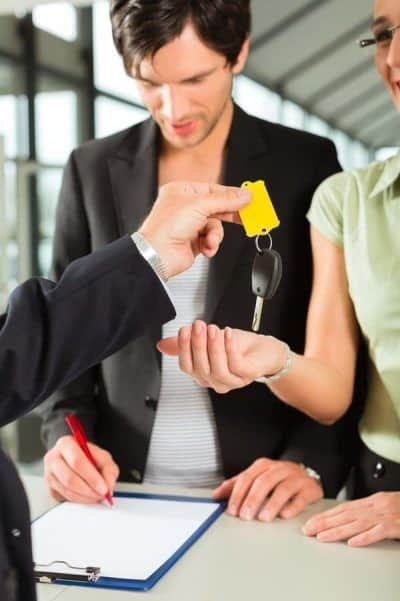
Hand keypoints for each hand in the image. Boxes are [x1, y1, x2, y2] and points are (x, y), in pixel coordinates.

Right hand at [43, 435, 118, 503]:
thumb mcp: (103, 457)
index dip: (91, 477)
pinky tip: (88, 497)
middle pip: (70, 478)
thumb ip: (109, 470)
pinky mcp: (49, 489)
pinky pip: (65, 498)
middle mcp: (53, 458)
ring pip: (67, 491)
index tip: (104, 488)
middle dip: (89, 490)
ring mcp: (48, 475)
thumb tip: (108, 486)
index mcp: (65, 444)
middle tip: (102, 495)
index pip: (77, 461)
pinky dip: (79, 500)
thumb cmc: (88, 457)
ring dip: (85, 497)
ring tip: (97, 496)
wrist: (75, 459)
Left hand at [139, 182, 249, 277]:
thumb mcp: (199, 205)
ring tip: (209, 239)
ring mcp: (189, 225)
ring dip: (215, 234)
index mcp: (182, 192)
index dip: (230, 194)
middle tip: (246, 216)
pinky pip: (211, 240)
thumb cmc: (165, 227)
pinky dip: (210, 244)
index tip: (247, 198)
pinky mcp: (194, 241)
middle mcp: (185, 207)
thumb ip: (225, 200)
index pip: (213, 189)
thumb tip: (243, 195)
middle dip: (229, 215)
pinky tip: (205, 246)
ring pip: (216, 226)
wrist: (158, 254)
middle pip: (216, 208)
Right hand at [157, 321, 286, 392]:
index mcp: (203, 373)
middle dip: (197, 344)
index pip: (186, 366)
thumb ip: (186, 343)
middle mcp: (216, 380)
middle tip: (198, 326)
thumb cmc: (239, 346)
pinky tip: (227, 334)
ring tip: (213, 329)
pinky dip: (229, 348)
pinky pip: (235, 365)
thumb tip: (163, 344)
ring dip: (213, 347)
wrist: (266, 351)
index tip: (183, 330)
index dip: (183, 349)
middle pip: (200, 368)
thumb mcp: (208, 339)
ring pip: (217, 369)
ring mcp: (232, 380)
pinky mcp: (247, 375)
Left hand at [213, 458, 322, 520]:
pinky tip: (284, 515)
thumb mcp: (256, 478)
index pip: (247, 478)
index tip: (232, 510)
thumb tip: (216, 495)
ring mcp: (295, 477)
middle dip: (252, 500)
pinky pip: (301, 497)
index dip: (238, 494)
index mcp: (263, 466)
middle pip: (263, 482)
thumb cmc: (277, 478)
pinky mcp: (309, 488)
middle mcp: (279, 469)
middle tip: (245, 516)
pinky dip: (292, 506)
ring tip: (263, 518)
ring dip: (271, 504)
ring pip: (282, 489)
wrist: (306, 475)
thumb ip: (237, 485)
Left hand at [302, 492, 399, 546]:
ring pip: (357, 523)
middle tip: (308, 530)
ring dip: (337, 531)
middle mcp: (377, 506)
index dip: (326, 515)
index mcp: (373, 501)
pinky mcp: (396, 525)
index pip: (345, 508)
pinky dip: (365, 537)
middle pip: (346, 514)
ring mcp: (386, 515)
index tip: (311, 522)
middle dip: (325, 522)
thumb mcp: (386, 506)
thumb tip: (350, 520)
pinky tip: (352, 542)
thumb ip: (369, 511)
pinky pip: (379, 532)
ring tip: (322, 537)